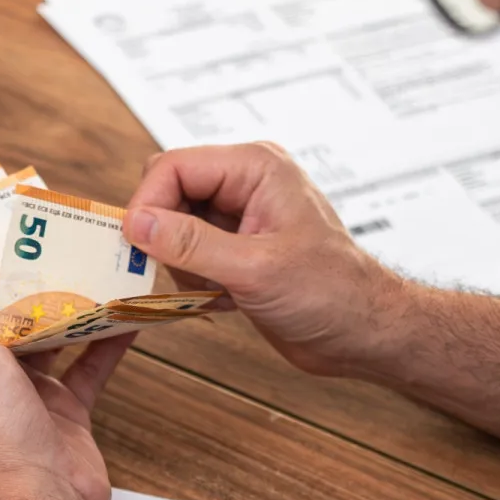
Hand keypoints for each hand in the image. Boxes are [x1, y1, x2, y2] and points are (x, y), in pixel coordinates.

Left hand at [0, 261, 132, 499]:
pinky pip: (89, 367)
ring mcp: (26, 395)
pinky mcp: (64, 410)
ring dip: (70, 306)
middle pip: (3, 317)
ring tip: (92, 266)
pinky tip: (126, 316)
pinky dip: (108, 342)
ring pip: (49, 337)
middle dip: (24, 281)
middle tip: (49, 240)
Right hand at [125, 142, 414, 377]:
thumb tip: (137, 224)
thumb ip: (191, 244)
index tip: (136, 246)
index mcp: (255, 168)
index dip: (147, 204)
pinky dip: (191, 278)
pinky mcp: (236, 247)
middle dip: (162, 235)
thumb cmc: (332, 293)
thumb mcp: (255, 269)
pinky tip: (222, 298)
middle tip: (175, 273)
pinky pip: (188, 252)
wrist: (363, 332)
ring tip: (214, 289)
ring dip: (180, 264)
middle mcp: (245, 183)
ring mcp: (240, 215)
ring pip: (172, 225)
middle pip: (168, 192)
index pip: (173, 167)